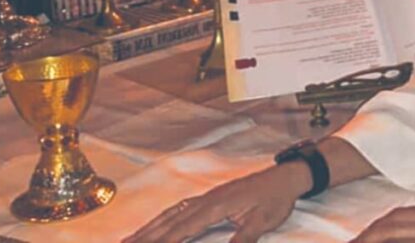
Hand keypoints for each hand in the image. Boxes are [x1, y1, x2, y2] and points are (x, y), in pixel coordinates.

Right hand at [124, 162, 308, 242]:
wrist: (285, 177)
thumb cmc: (275, 199)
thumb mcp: (262, 222)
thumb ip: (242, 239)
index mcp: (215, 206)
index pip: (181, 229)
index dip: (161, 241)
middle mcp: (205, 200)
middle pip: (169, 221)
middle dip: (144, 236)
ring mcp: (206, 197)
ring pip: (171, 214)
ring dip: (149, 227)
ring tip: (129, 238)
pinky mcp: (210, 198)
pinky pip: (180, 209)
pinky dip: (164, 218)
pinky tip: (157, 224)